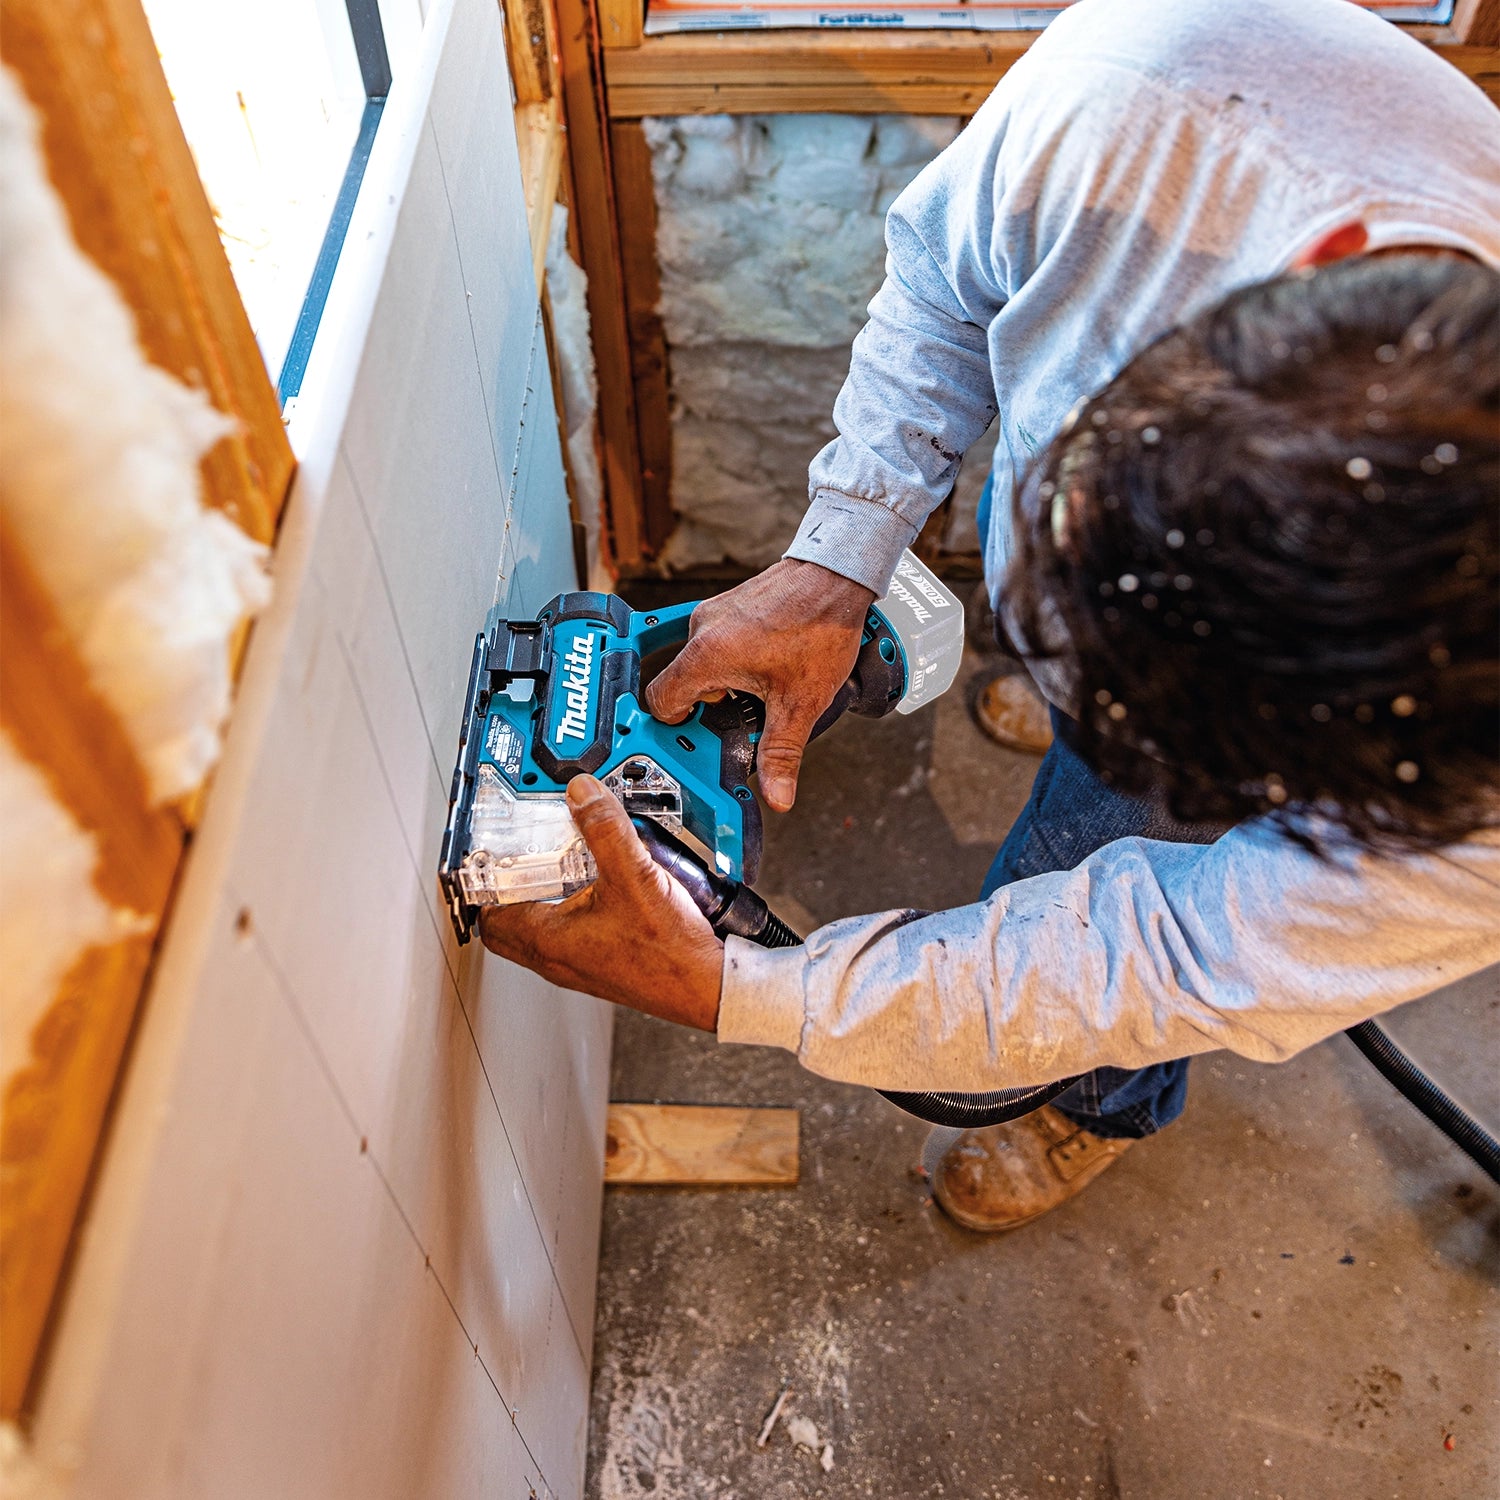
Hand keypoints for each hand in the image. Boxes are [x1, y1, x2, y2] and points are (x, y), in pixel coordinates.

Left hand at [478, 776, 724, 1029]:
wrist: (707, 988)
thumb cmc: (669, 954)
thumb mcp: (635, 878)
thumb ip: (605, 830)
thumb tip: (582, 795)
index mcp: (548, 942)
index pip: (489, 915)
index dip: (482, 883)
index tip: (487, 854)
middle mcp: (557, 958)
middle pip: (507, 925)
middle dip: (507, 891)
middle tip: (515, 859)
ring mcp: (580, 964)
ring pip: (538, 930)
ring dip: (539, 899)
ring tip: (554, 866)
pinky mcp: (602, 963)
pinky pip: (568, 934)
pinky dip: (569, 908)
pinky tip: (596, 887)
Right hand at [645, 559, 874, 810]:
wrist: (837, 575)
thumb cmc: (820, 626)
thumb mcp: (800, 702)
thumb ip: (782, 753)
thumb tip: (776, 794)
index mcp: (707, 654)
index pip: (661, 700)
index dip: (676, 725)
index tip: (700, 736)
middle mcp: (702, 629)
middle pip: (681, 684)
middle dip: (708, 709)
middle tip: (738, 720)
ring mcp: (715, 613)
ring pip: (701, 664)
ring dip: (723, 685)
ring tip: (760, 691)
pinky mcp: (730, 605)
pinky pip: (716, 644)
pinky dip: (732, 663)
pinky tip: (766, 668)